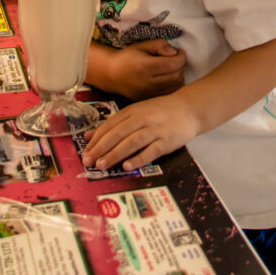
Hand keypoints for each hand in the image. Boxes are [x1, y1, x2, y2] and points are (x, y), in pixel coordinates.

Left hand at [82, 95, 198, 170]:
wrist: (190, 108)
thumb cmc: (160, 112)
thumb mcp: (136, 112)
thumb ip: (114, 123)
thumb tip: (89, 136)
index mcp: (132, 111)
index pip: (109, 126)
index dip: (96, 140)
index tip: (85, 154)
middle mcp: (142, 119)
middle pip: (117, 134)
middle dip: (101, 148)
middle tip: (89, 162)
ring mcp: (155, 130)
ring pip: (131, 142)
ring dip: (115, 154)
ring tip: (102, 165)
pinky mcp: (167, 141)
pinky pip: (151, 150)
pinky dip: (138, 158)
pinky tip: (127, 166)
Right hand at [104, 40, 186, 100]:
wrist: (112, 75)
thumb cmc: (128, 57)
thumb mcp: (142, 45)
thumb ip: (159, 45)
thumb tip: (175, 52)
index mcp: (144, 67)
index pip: (173, 64)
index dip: (181, 57)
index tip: (180, 52)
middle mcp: (147, 83)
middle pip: (177, 76)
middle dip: (181, 66)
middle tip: (176, 60)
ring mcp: (148, 94)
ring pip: (175, 87)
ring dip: (179, 76)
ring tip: (172, 69)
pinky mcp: (149, 100)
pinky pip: (169, 94)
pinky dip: (174, 85)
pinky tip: (168, 78)